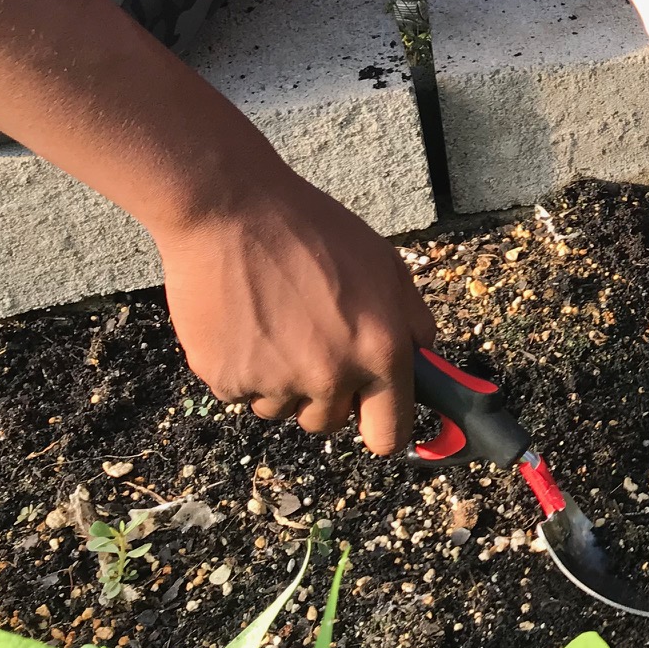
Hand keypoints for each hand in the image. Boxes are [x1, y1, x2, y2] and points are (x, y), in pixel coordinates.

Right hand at [154, 169, 435, 454]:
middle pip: (330, 423)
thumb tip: (423, 369)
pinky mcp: (225, 380)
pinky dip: (243, 367)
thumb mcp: (388, 269)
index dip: (383, 426)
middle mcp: (330, 376)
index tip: (375, 416)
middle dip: (326, 395)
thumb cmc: (313, 233)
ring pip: (283, 409)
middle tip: (314, 343)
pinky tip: (244, 320)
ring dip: (282, 382)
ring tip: (276, 321)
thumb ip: (411, 326)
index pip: (391, 436)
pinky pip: (242, 393)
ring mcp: (274, 383)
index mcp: (380, 352)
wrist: (229, 212)